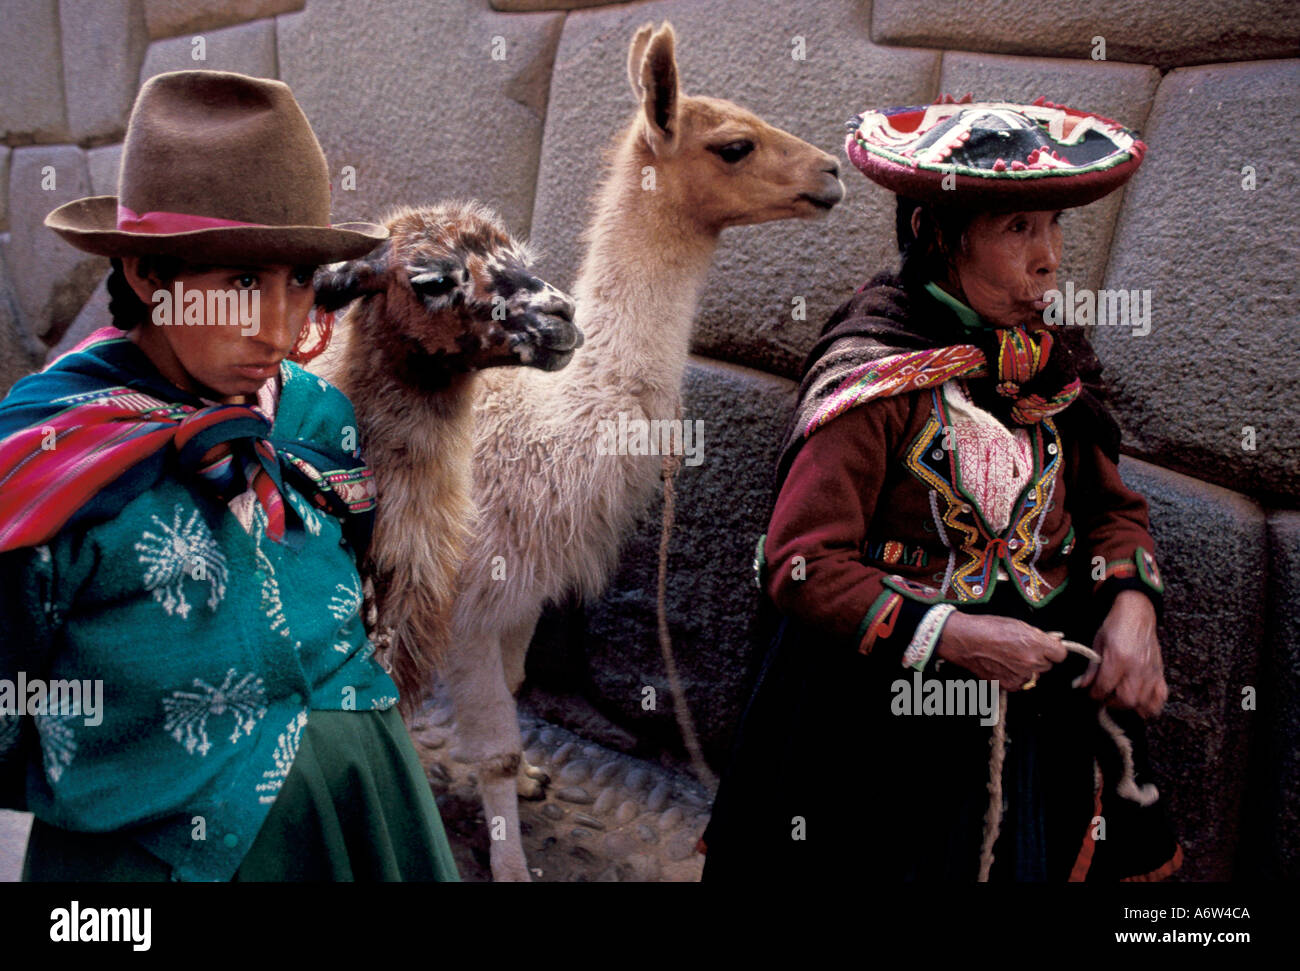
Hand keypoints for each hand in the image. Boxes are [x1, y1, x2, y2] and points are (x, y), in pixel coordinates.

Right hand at [934, 611, 1067, 689]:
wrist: (963, 639)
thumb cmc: (987, 627)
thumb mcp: (1017, 624)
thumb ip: (1037, 636)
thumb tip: (1052, 641)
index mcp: (1036, 644)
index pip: (1060, 654)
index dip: (1053, 650)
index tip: (1046, 648)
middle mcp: (1031, 662)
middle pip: (1047, 665)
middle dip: (1038, 658)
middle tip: (1021, 649)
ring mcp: (1020, 675)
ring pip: (1033, 676)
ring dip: (1026, 669)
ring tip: (1008, 657)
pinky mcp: (1008, 684)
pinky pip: (1020, 683)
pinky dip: (1014, 677)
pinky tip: (1002, 665)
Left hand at [1078, 590, 1166, 717]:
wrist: (1137, 614)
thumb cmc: (1115, 627)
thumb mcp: (1097, 644)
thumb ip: (1091, 668)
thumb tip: (1081, 686)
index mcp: (1118, 658)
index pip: (1104, 687)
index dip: (1095, 694)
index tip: (1092, 693)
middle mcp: (1136, 667)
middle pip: (1126, 700)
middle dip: (1112, 702)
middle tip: (1106, 696)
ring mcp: (1150, 671)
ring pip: (1143, 702)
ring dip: (1130, 706)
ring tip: (1120, 698)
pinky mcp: (1160, 672)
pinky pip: (1161, 697)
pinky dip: (1152, 705)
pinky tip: (1141, 702)